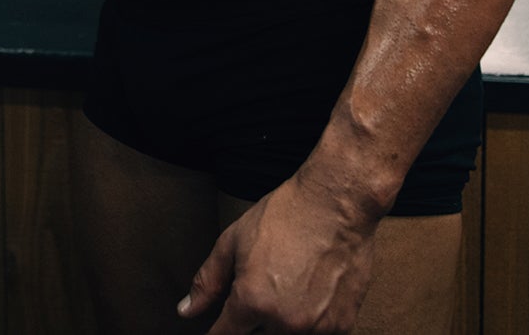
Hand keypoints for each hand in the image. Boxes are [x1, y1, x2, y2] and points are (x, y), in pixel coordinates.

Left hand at [178, 176, 376, 333]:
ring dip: (280, 324)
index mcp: (252, 302)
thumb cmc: (285, 216)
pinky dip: (309, 324)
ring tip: (286, 290)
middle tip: (261, 292)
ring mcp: (316, 328)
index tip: (218, 329)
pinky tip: (309, 296)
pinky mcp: (342, 326)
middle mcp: (284, 322)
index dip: (217, 333)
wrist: (337, 205)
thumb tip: (186, 311)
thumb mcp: (232, 242)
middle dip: (252, 322)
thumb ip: (207, 282)